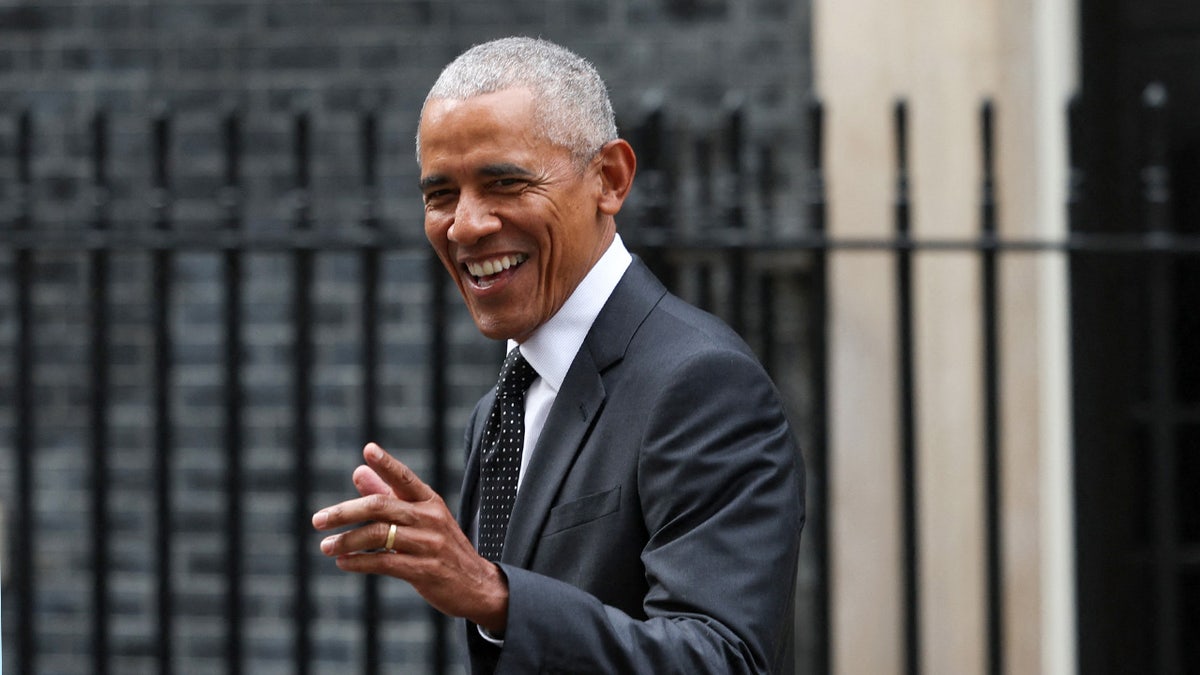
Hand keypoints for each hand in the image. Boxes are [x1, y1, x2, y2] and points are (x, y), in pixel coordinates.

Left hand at [312, 442, 508, 632]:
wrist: (476, 585)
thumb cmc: (442, 547)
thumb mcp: (421, 518)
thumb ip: (388, 494)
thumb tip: (358, 471)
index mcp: (430, 501)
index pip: (405, 478)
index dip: (387, 464)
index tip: (368, 450)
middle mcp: (430, 519)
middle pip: (381, 507)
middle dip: (345, 512)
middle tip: (318, 519)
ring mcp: (429, 545)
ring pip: (378, 535)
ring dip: (347, 540)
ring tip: (326, 546)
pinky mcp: (424, 570)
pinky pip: (384, 563)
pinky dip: (359, 562)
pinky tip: (343, 562)